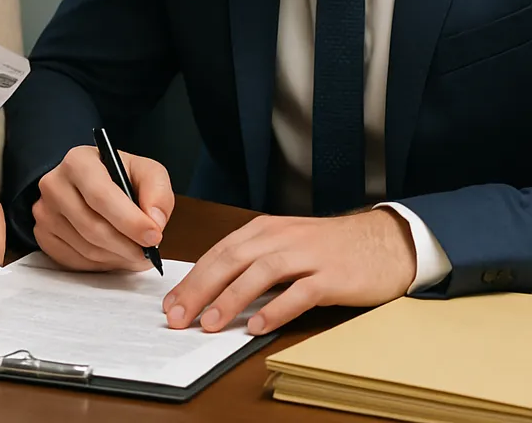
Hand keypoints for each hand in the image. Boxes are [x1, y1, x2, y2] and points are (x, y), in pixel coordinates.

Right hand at [32, 144, 174, 270]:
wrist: (89, 184)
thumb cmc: (117, 177)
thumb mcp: (145, 171)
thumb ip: (156, 191)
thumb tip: (154, 221)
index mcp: (78, 161)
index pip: (101, 195)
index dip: (129, 220)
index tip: (153, 237)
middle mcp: (54, 183)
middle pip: (92, 226)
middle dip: (126, 246)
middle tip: (148, 253)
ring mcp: (45, 211)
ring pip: (85, 248)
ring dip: (116, 257)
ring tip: (134, 253)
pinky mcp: (43, 235)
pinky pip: (74, 261)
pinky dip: (100, 264)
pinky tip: (114, 255)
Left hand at [162, 208, 417, 334]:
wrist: (382, 240)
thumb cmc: (327, 247)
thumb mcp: (284, 244)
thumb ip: (252, 260)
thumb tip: (213, 288)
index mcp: (263, 230)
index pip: (218, 252)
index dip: (192, 278)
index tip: (172, 303)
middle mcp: (280, 238)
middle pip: (231, 260)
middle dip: (200, 289)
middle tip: (179, 316)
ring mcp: (306, 256)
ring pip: (260, 274)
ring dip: (231, 298)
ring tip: (210, 323)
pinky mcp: (331, 276)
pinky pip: (299, 292)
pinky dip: (276, 309)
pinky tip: (258, 326)